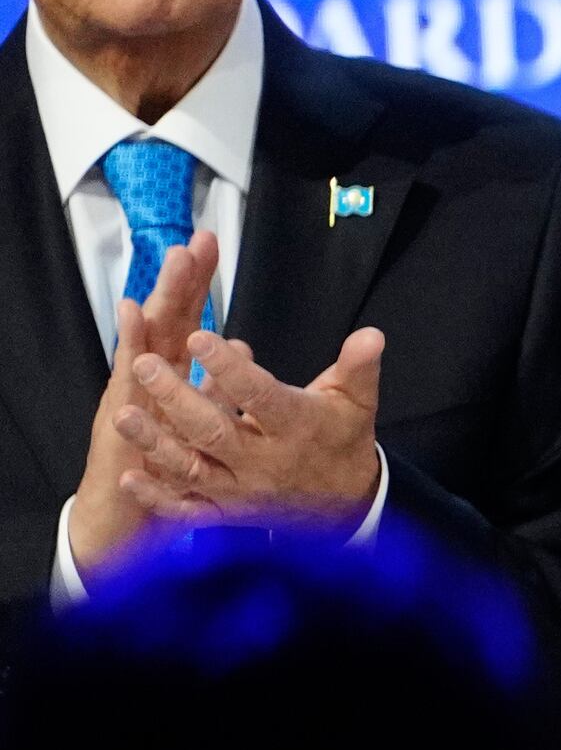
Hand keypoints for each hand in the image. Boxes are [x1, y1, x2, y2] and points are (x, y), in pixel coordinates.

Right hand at [66, 234, 220, 575]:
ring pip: (147, 340)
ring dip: (157, 303)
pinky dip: (131, 347)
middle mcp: (152, 374)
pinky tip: (131, 319)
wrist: (129, 507)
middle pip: (168, 318)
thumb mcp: (206, 420)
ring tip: (167, 268)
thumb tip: (247, 350)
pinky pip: (129, 379)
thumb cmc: (173, 461)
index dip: (198, 282)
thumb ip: (224, 382)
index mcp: (175, 369)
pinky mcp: (124, 416)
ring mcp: (136, 391)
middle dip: (181, 280)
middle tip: (194, 241)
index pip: (189, 315)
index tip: (208, 244)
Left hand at [113, 325, 386, 530]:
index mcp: (297, 428)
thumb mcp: (357, 401)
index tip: (200, 337)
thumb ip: (358, 367)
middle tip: (145, 366)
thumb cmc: (343, 441)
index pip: (260, 396)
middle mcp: (266, 463)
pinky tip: (130, 478)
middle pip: (215, 432)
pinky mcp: (229, 513)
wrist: (347, 505)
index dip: (231, 369)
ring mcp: (243, 491)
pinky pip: (190, 511)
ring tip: (122, 415)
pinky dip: (159, 499)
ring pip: (193, 470)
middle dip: (177, 399)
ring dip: (156, 444)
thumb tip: (371, 335)